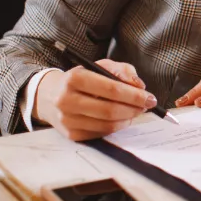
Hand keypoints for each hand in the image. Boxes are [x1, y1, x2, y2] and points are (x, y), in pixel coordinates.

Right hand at [34, 60, 155, 141]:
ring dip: (127, 119)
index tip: (150, 97)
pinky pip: (101, 133)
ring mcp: (67, 120)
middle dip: (134, 109)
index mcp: (74, 78)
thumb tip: (139, 86)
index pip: (112, 89)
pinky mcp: (71, 134)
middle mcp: (67, 100)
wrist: (50, 96)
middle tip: (146, 106)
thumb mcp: (100, 66)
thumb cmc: (81, 79)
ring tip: (135, 111)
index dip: (134, 95)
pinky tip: (120, 119)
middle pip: (110, 110)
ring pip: (107, 124)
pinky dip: (116, 127)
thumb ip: (123, 71)